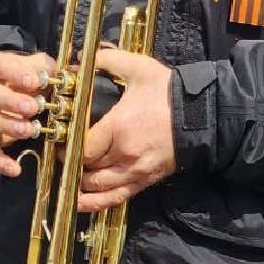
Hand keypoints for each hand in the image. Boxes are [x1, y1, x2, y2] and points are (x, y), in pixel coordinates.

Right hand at [0, 50, 55, 177]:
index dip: (15, 73)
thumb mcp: (36, 65)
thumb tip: (74, 73)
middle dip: (10, 101)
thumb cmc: (24, 74)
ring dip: (7, 126)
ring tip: (29, 130)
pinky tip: (15, 169)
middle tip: (32, 108)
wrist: (6, 88)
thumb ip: (49, 68)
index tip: (34, 81)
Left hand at [77, 49, 174, 212]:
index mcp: (118, 127)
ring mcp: (136, 171)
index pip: (83, 148)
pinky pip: (118, 198)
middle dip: (72, 163)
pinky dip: (98, 203)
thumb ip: (106, 60)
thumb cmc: (167, 91)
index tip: (62, 140)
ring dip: (81, 185)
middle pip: (88, 168)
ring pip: (99, 187)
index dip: (68, 147)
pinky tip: (83, 203)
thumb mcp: (137, 68)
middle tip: (64, 155)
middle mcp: (125, 154)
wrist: (201, 114)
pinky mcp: (146, 180)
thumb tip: (79, 60)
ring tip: (68, 178)